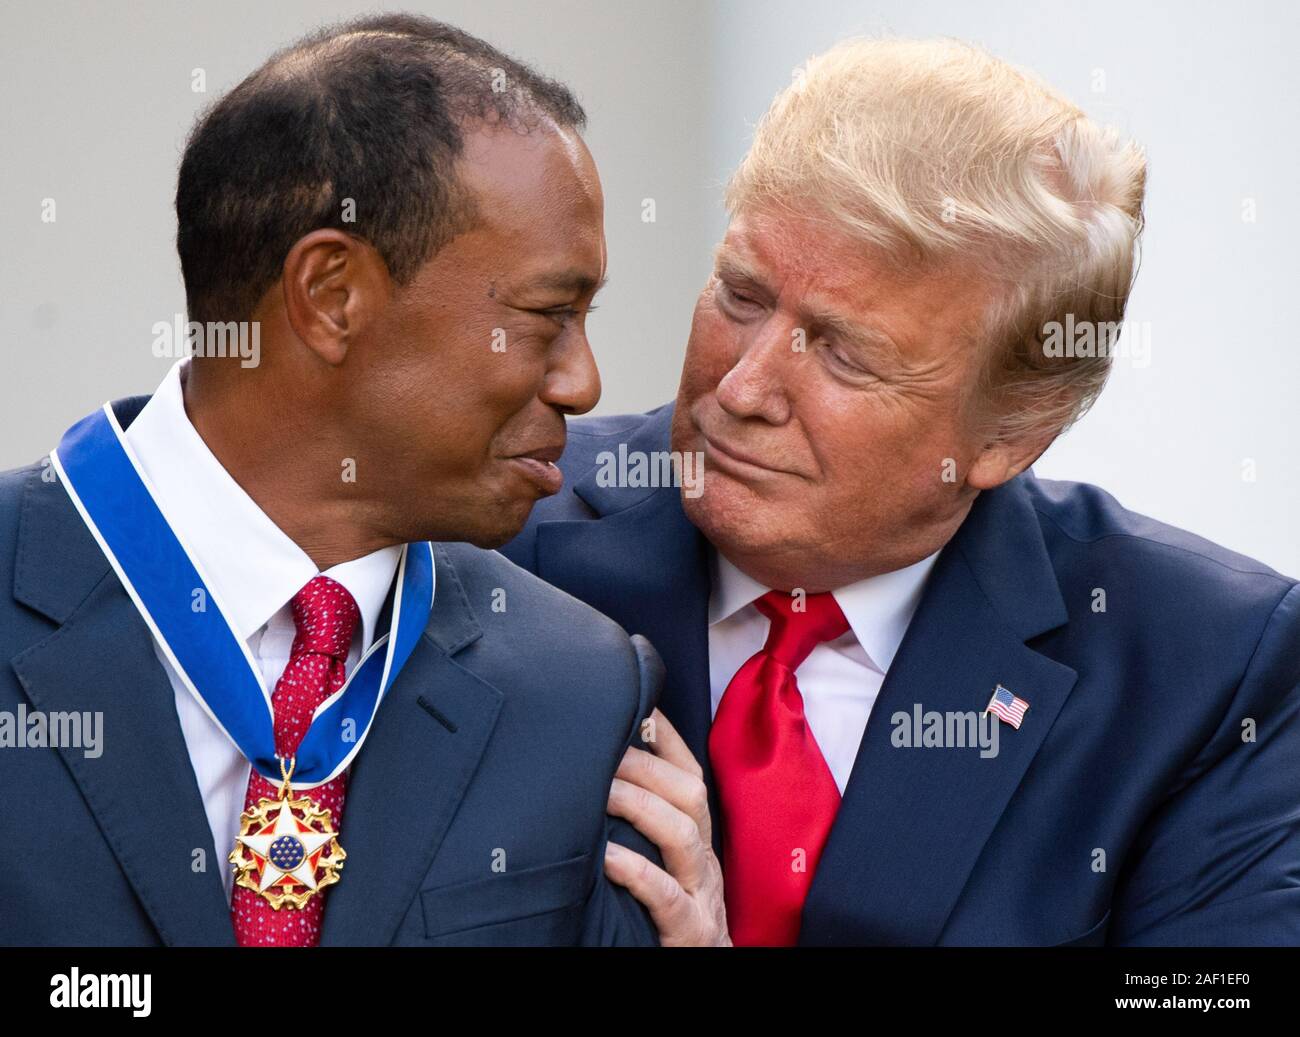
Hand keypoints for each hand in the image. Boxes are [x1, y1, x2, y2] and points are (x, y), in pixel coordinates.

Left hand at [604, 708, 730, 945]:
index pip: (688, 773)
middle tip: (601, 746)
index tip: (637, 701)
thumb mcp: (666, 863)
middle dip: (644, 764)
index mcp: (699, 837)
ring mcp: (701, 894)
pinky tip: (607, 858)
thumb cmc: (673, 914)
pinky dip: (637, 872)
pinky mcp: (690, 931)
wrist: (705, 966)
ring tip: (599, 790)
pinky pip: (666, 896)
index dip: (666, 736)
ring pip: (683, 835)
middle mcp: (705, 858)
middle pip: (689, 793)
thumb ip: (644, 826)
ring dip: (639, 805)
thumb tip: (600, 779)